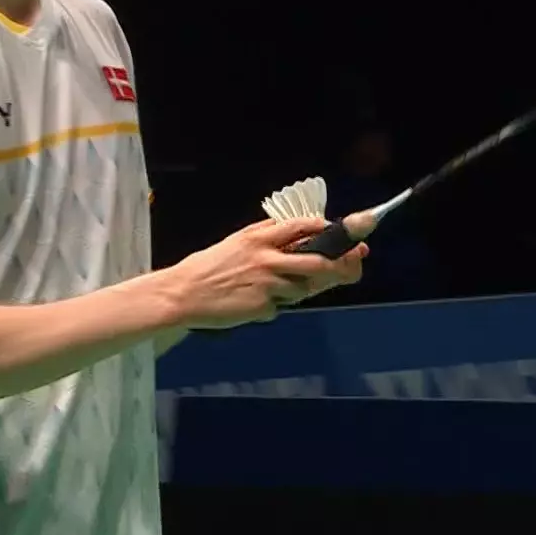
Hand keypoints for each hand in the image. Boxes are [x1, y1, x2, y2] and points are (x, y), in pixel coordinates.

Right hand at [166, 217, 367, 330]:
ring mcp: (268, 284)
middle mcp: (268, 258)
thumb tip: (297, 233)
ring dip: (298, 290)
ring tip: (270, 290)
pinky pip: (280, 307)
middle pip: (319, 262)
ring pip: (303, 289)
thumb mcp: (237, 242)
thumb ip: (266, 237)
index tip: (346, 236)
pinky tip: (250, 303)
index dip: (330, 230)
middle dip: (340, 267)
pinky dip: (272, 306)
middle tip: (352, 268)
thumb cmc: (209, 267)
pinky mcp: (264, 306)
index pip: (305, 227)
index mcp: (260, 238)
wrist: (183, 294)